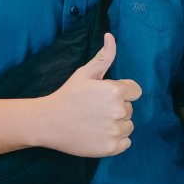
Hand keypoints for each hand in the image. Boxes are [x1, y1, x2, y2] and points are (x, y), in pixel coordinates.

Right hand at [38, 34, 141, 157]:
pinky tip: (99, 134)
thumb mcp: (84, 73)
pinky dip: (116, 140)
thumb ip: (103, 56)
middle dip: (116, 108)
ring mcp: (115, 131)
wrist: (48, 122)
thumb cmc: (67, 95)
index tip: (105, 96)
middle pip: (130, 109)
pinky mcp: (111, 148)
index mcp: (116, 91)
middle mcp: (119, 111)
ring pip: (128, 126)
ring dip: (117, 125)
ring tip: (96, 122)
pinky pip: (126, 142)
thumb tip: (110, 36)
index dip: (121, 92)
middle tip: (95, 110)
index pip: (135, 91)